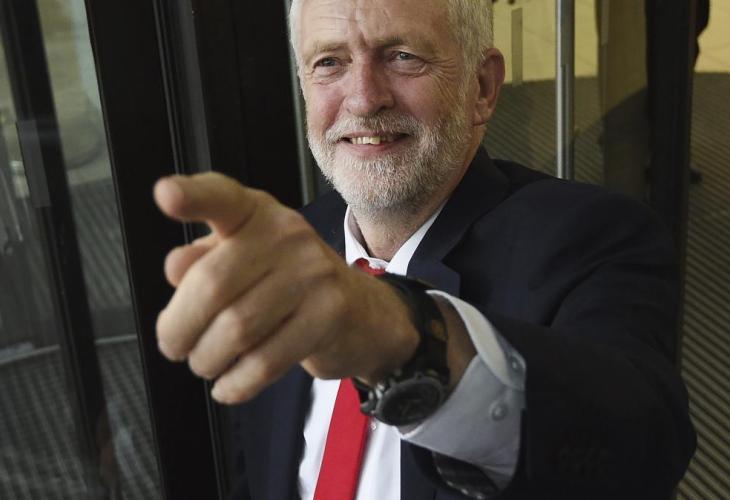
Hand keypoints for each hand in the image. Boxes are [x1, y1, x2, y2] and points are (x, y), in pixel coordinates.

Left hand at [153, 172, 418, 403]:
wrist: (362, 313)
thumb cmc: (288, 284)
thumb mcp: (243, 261)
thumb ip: (203, 261)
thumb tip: (176, 266)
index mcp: (257, 214)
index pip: (222, 198)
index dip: (193, 196)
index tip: (166, 195)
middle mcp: (288, 235)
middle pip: (213, 285)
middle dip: (179, 327)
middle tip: (173, 346)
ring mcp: (314, 274)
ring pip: (237, 330)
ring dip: (207, 359)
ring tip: (205, 363)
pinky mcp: (329, 316)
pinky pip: (266, 362)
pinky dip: (236, 383)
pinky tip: (228, 385)